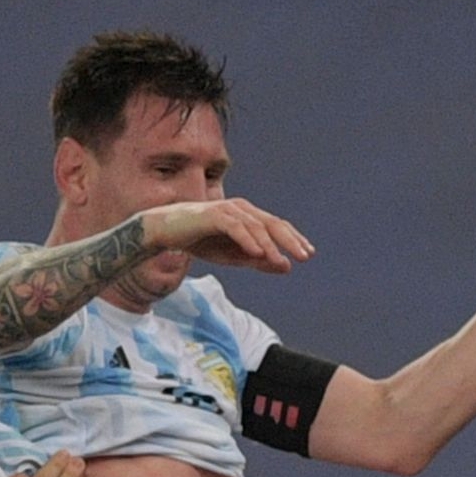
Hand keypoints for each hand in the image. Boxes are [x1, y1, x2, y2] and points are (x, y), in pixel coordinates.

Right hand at [138, 199, 313, 273]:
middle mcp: (242, 209)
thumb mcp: (234, 257)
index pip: (277, 226)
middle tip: (305, 255)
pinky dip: (247, 239)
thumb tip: (287, 266)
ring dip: (269, 244)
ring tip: (279, 259)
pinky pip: (234, 227)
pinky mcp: (213, 215)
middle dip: (290, 240)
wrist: (167, 230)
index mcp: (249, 217)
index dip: (294, 239)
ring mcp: (228, 210)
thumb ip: (259, 261)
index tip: (308, 253)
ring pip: (255, 226)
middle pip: (272, 224)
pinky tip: (257, 252)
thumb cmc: (202, 241)